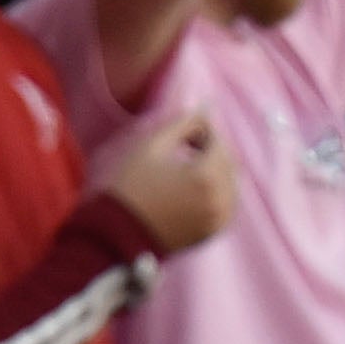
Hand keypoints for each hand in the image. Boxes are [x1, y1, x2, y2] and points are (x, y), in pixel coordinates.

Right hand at [99, 107, 237, 252]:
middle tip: (186, 144)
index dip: (203, 130)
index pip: (218, 142)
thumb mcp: (152, 145)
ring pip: (230, 183)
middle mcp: (218, 201)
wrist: (115, 234)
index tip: (185, 129)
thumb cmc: (130, 186)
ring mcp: (217, 220)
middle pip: (227, 162)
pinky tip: (192, 186)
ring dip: (215, 169)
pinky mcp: (210, 233)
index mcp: (206, 178)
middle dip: (211, 148)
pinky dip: (216, 190)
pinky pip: (225, 203)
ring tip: (187, 165)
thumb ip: (183, 123)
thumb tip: (205, 109)